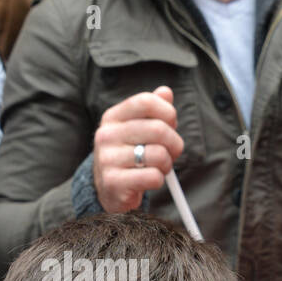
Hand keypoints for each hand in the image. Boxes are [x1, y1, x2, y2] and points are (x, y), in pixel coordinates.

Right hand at [93, 85, 183, 212]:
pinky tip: (149, 180)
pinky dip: (159, 180)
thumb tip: (166, 92)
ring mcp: (107, 159)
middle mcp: (106, 135)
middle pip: (158, 129)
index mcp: (113, 117)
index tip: (171, 124)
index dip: (167, 112)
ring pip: (159, 155)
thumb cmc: (129, 154)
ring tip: (158, 167)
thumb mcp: (138, 129)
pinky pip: (153, 177)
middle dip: (174, 143)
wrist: (109, 189)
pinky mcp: (113, 182)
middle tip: (171, 152)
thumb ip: (152, 110)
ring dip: (167, 164)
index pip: (146, 102)